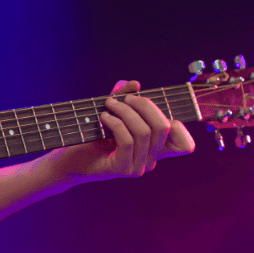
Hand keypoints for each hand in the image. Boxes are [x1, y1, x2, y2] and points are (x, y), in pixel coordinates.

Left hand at [41, 79, 194, 186]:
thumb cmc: (92, 138)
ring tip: (108, 104)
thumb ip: (124, 97)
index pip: (185, 146)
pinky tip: (103, 117)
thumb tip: (135, 84)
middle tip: (124, 99)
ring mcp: (137, 167)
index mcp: (155, 150)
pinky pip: (127, 140)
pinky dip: (115, 122)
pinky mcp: (121, 169)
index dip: (178, 126)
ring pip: (144, 132)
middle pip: (164, 127)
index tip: (152, 109)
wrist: (69, 161)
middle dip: (144, 105)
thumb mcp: (112, 113)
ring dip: (125, 111)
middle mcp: (150, 161)